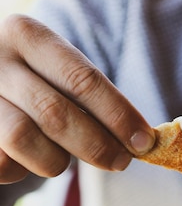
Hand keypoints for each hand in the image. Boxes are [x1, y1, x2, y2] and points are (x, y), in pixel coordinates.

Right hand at [0, 15, 154, 183]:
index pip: (82, 79)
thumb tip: (139, 139)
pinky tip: (27, 160)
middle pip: (57, 113)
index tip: (144, 141)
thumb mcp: (55, 70)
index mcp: (26, 35)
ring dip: (56, 160)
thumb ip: (89, 95)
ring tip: (64, 161)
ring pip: (25, 138)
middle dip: (97, 145)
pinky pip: (3, 163)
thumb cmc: (30, 81)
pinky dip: (23, 170)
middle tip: (120, 162)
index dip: (118, 115)